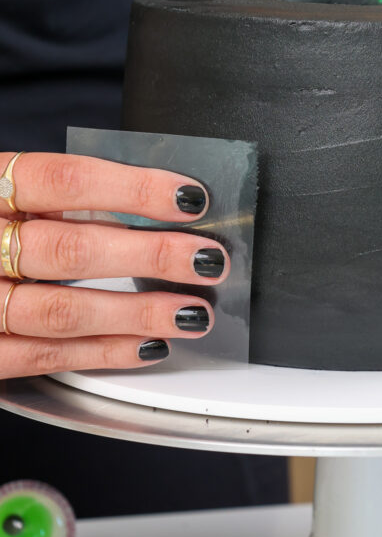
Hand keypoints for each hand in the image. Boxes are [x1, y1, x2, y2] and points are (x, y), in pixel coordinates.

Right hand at [0, 153, 228, 379]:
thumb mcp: (3, 195)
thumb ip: (61, 197)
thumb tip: (158, 205)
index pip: (61, 179)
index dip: (131, 188)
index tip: (189, 198)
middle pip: (67, 248)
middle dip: (148, 256)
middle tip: (206, 259)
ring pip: (59, 310)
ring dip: (136, 312)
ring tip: (190, 312)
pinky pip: (43, 357)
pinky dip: (102, 352)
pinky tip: (148, 346)